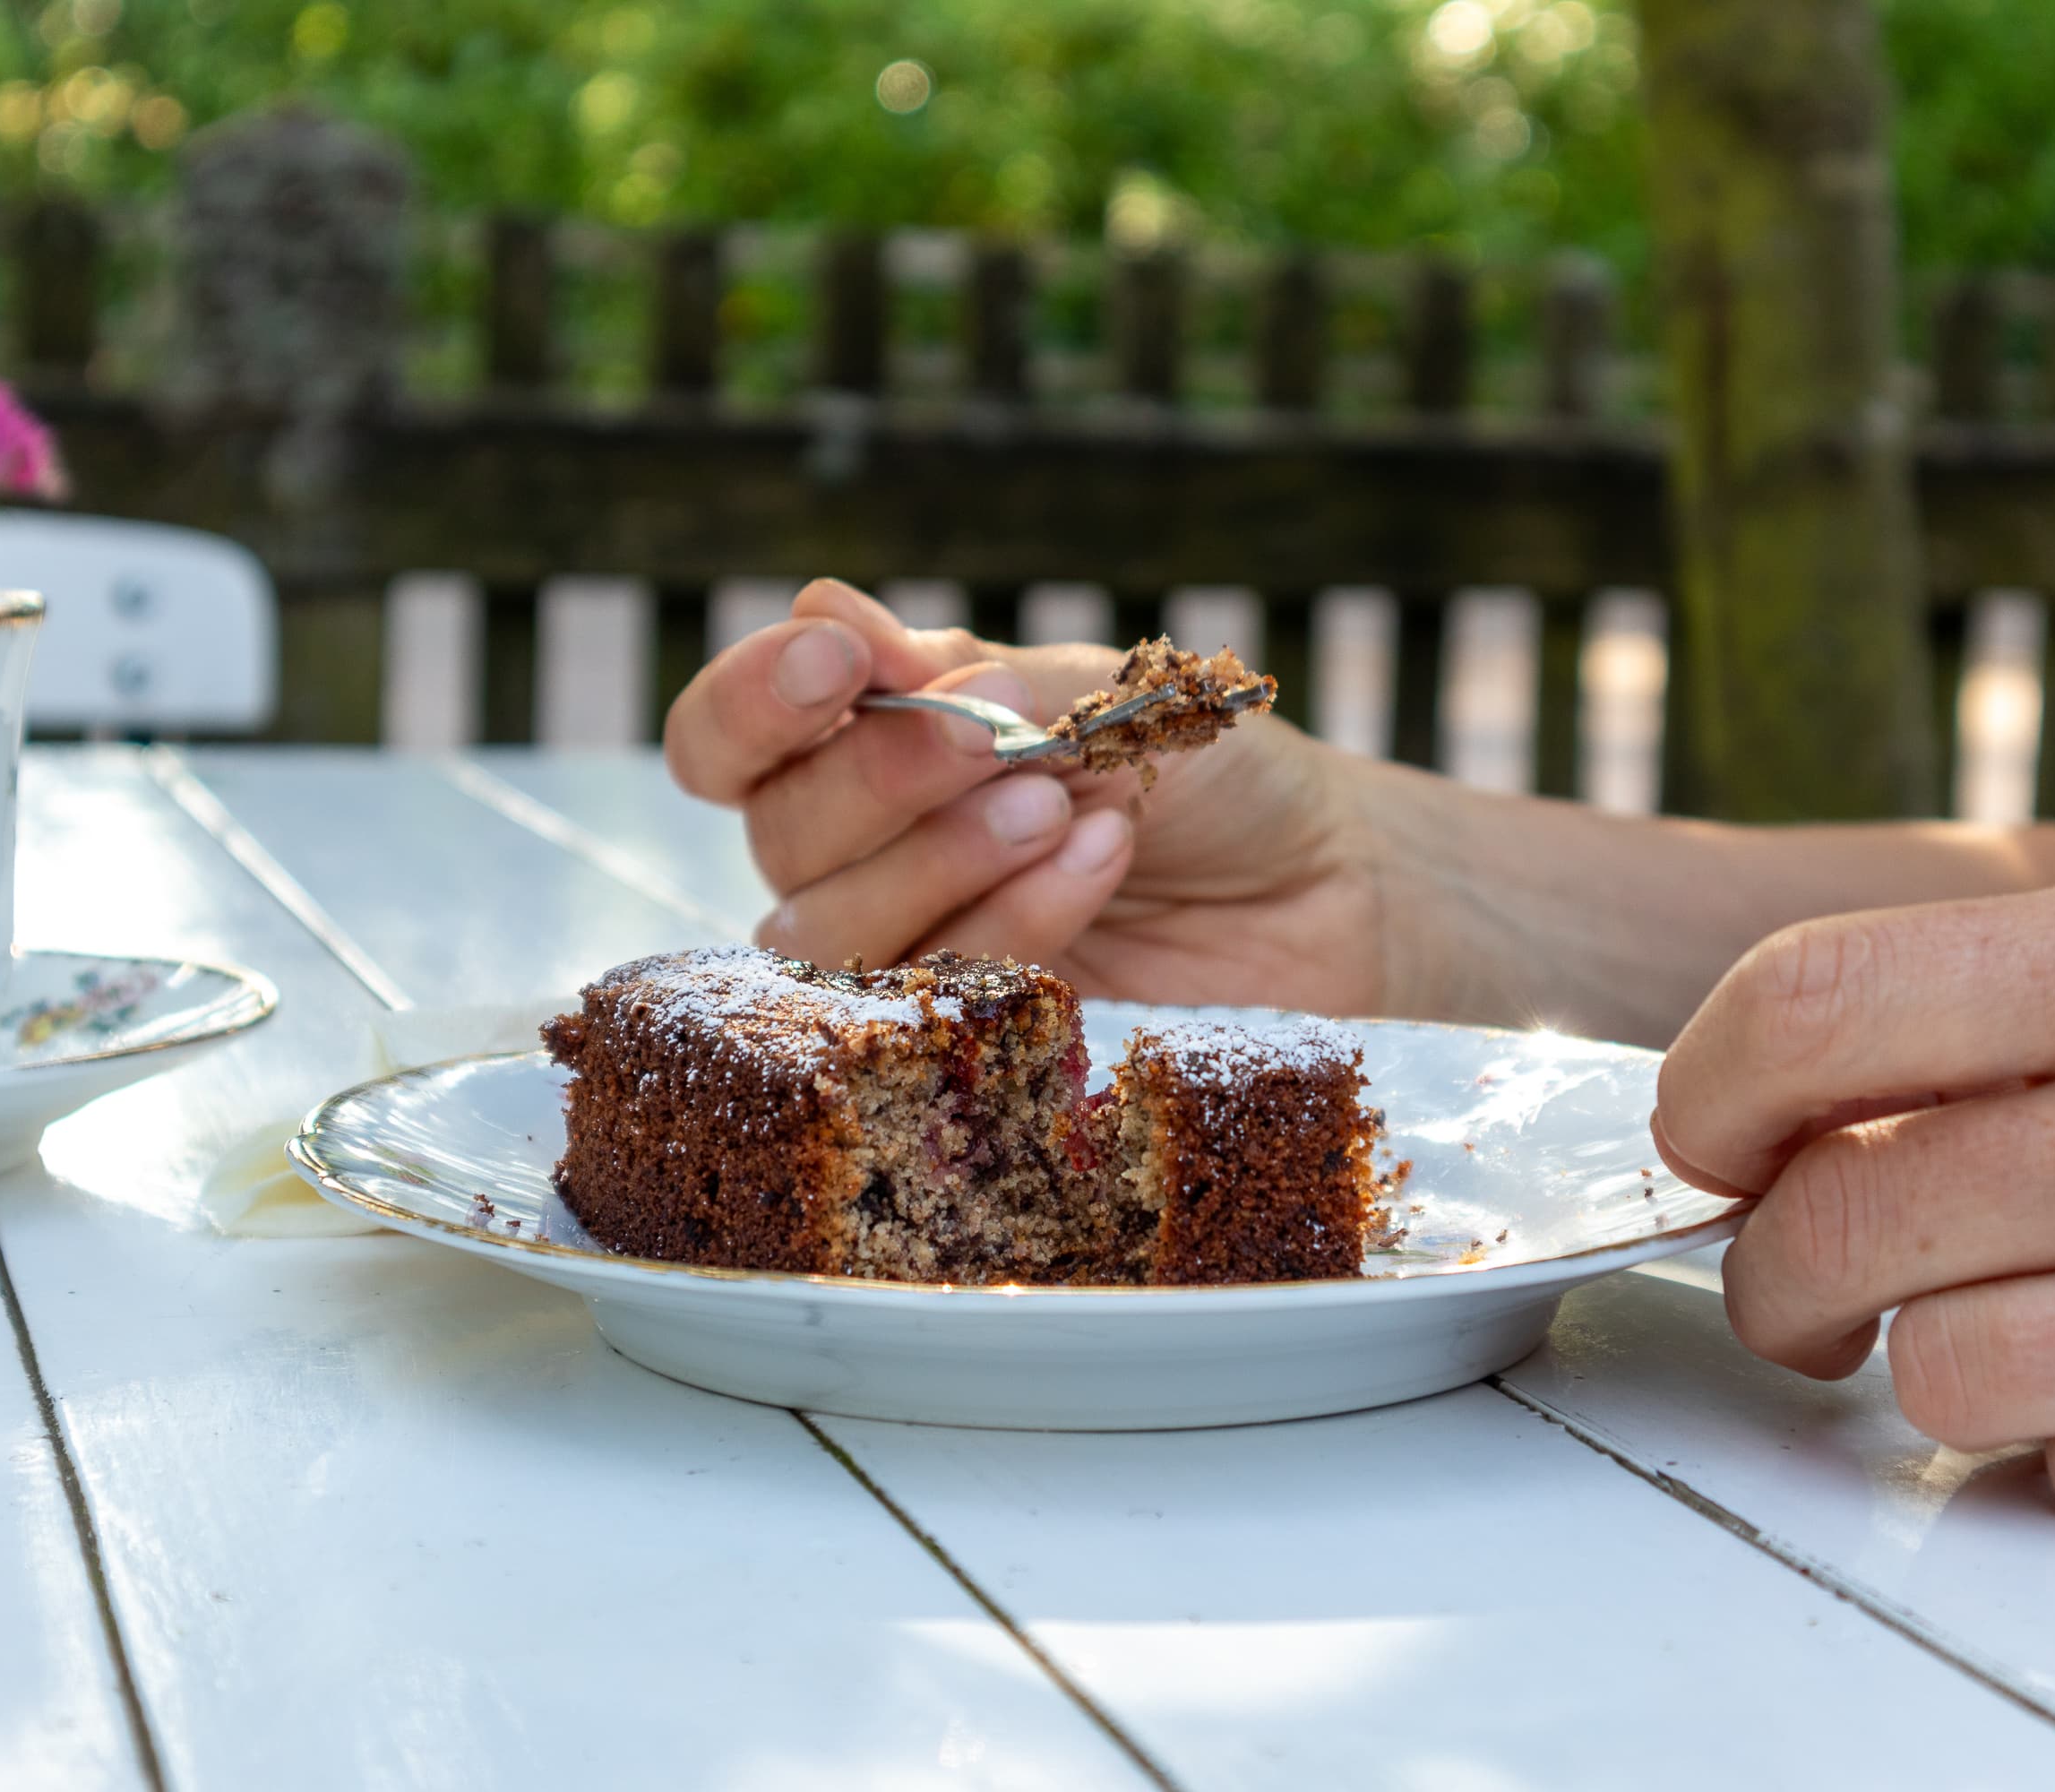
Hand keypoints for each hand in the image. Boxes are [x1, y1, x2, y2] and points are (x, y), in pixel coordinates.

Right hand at [662, 580, 1391, 1010]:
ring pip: (832, 932)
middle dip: (879, 780)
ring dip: (942, 858)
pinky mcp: (978, 1039)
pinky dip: (1018, 916)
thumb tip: (827, 611)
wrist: (1328, 884)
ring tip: (1063, 805)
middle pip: (777, 835)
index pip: (726, 741)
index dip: (752, 702)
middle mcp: (860, 859)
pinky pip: (937, 992)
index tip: (840, 664)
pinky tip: (1103, 856)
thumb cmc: (1206, 770)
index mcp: (862, 751)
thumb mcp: (1099, 691)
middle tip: (998, 739)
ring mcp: (914, 956)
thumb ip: (966, 672)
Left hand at [1652, 869, 2054, 1571]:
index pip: (1821, 1002)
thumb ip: (1976, 1015)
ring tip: (2031, 1318)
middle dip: (1781, 1268)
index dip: (1709, 1090)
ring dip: (1943, 1365)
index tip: (1707, 1141)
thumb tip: (1728, 1120)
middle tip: (1811, 1275)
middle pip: (1845, 1220)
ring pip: (1939, 1377)